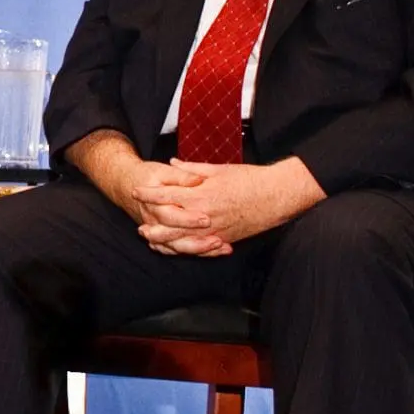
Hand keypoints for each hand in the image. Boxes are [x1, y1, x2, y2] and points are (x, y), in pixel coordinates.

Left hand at [137, 157, 324, 255]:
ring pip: (183, 241)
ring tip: (153, 242)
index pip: (166, 195)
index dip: (149, 194)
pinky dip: (187, 250)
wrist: (277, 196)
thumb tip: (172, 162)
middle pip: (170, 224)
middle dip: (153, 225)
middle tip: (139, 226)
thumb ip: (192, 168)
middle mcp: (204, 216)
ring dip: (166, 242)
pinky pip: (201, 249)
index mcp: (201, 195)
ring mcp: (214, 230)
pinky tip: (178, 250)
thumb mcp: (218, 169)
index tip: (136, 191)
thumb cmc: (249, 179)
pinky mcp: (225, 239)